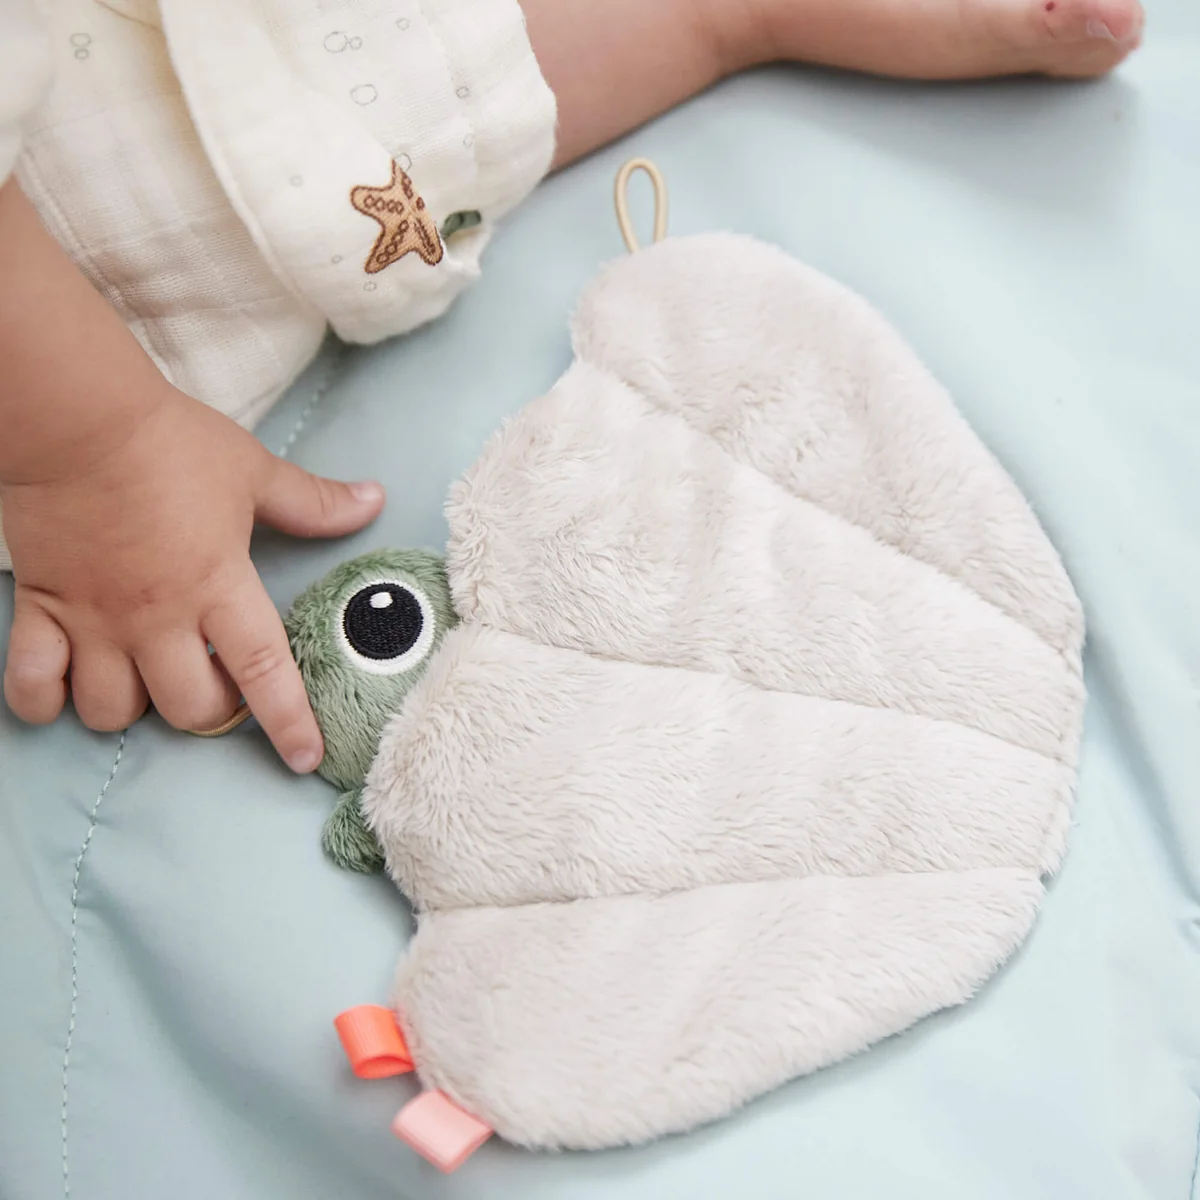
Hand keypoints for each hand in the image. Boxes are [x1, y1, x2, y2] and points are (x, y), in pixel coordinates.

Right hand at [1, 384, 383, 770]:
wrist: (78, 418)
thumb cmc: (171, 443)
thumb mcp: (254, 472)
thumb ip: (313, 502)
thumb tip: (374, 500)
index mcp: (218, 586)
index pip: (265, 673)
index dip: (290, 723)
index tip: (305, 759)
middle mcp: (158, 617)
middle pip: (190, 709)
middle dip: (211, 712)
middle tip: (216, 683)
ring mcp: (96, 619)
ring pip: (113, 710)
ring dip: (134, 710)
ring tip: (145, 681)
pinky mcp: (42, 609)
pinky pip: (32, 683)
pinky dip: (44, 700)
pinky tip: (64, 692)